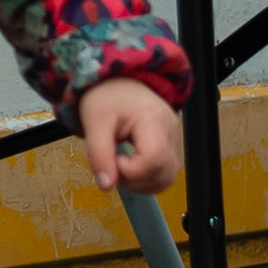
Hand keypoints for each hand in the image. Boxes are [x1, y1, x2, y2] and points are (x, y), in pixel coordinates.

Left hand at [77, 77, 183, 194]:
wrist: (117, 81)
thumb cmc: (106, 96)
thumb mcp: (94, 121)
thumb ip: (99, 154)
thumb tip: (106, 186)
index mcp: (153, 119)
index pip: (154, 159)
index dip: (131, 170)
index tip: (113, 159)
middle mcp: (170, 130)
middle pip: (162, 173)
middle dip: (133, 179)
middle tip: (113, 164)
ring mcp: (172, 139)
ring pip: (166, 178)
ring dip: (140, 183)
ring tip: (120, 166)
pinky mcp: (169, 146)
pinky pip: (164, 174)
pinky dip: (146, 179)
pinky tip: (130, 168)